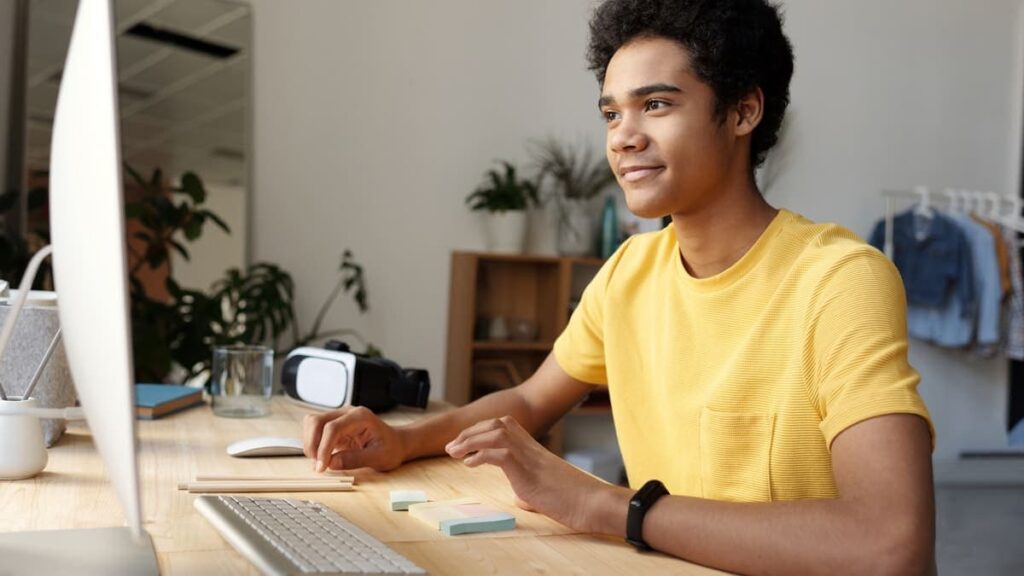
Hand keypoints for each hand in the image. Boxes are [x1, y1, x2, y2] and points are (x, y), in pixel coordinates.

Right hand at [303, 406, 406, 472]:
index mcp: (360, 416)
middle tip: (318, 466)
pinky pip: (315, 430)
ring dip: (310, 443)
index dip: (323, 448)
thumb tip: (331, 463)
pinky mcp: (334, 426)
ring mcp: (339, 417)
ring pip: (312, 423)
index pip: (333, 428)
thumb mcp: (378, 457)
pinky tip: (322, 457)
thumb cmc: (391, 448)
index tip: (322, 466)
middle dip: (312, 444)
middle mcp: (347, 413)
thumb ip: (355, 459)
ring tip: (320, 462)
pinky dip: (313, 443)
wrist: (396, 443)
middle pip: (317, 421)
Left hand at [445, 415, 615, 531]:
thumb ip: (529, 489)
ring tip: (454, 452)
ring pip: (495, 433)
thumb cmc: (572, 498)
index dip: (480, 430)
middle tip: (451, 446)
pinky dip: (480, 455)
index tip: (464, 441)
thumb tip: (520, 497)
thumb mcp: (544, 491)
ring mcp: (529, 456)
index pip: (503, 427)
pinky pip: (499, 454)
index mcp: (532, 449)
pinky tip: (470, 464)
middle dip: (470, 432)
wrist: (590, 502)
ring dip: (470, 440)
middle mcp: (529, 447)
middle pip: (496, 424)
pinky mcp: (527, 469)